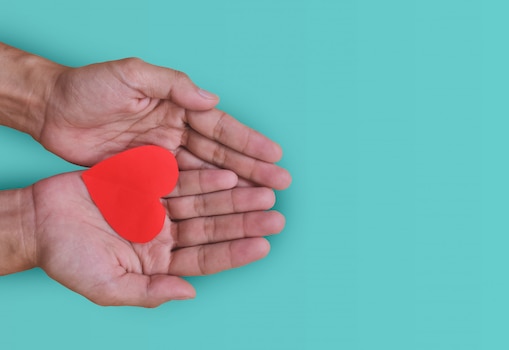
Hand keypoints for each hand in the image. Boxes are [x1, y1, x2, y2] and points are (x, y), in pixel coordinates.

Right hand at [28, 169, 283, 306]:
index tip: (264, 246)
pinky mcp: (149, 183)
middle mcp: (166, 235)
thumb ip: (148, 292)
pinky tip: (228, 176)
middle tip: (275, 215)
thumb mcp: (107, 284)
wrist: (38, 219)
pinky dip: (205, 178)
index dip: (235, 253)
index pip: (207, 259)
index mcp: (160, 263)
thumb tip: (189, 293)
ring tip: (262, 193)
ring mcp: (160, 208)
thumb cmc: (67, 258)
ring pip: (205, 202)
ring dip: (233, 198)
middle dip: (244, 222)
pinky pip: (183, 179)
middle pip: (213, 228)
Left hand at [39, 58, 290, 189]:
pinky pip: (182, 190)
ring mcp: (164, 157)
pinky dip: (205, 200)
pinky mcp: (148, 177)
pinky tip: (225, 209)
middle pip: (221, 155)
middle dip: (252, 168)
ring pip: (207, 175)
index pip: (220, 127)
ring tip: (263, 200)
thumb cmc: (88, 88)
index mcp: (178, 108)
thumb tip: (212, 100)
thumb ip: (172, 85)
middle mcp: (177, 133)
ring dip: (235, 188)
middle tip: (280, 183)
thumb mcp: (130, 74)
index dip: (248, 141)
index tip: (275, 154)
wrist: (51, 111)